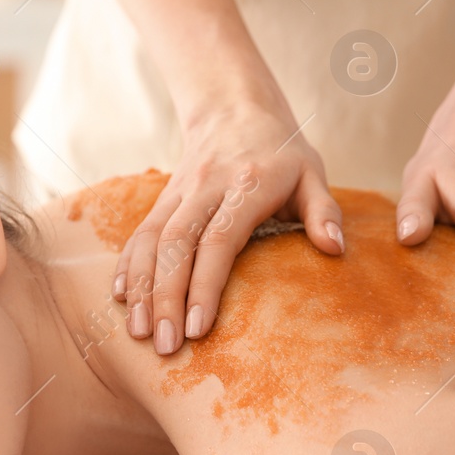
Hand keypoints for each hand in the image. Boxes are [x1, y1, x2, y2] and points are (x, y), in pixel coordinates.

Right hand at [116, 97, 344, 352]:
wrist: (234, 108)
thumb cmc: (281, 152)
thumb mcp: (312, 173)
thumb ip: (323, 211)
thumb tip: (333, 249)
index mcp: (245, 186)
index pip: (218, 241)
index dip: (204, 285)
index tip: (198, 328)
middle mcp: (205, 189)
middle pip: (176, 245)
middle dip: (166, 298)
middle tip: (165, 346)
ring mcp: (179, 193)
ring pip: (152, 241)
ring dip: (142, 287)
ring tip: (138, 332)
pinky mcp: (163, 199)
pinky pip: (140, 233)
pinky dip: (128, 265)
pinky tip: (121, 298)